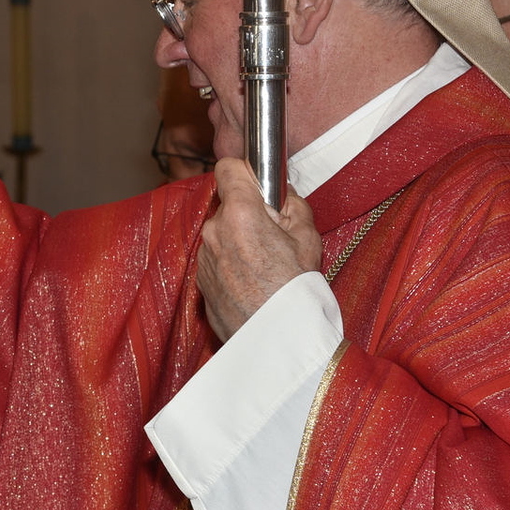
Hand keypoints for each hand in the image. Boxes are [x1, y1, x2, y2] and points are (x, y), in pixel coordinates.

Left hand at [196, 158, 322, 341]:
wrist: (278, 341)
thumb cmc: (297, 290)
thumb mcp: (308, 238)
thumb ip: (292, 204)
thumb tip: (281, 192)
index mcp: (240, 213)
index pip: (227, 167)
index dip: (245, 172)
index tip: (259, 184)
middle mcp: (214, 231)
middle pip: (228, 205)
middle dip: (247, 213)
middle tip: (274, 236)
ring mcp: (204, 258)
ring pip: (222, 234)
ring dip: (239, 241)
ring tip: (266, 266)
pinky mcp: (201, 282)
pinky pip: (217, 261)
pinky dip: (232, 265)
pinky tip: (253, 283)